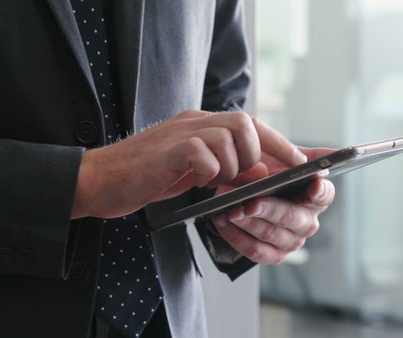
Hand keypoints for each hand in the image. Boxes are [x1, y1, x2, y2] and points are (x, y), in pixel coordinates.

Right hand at [71, 110, 306, 218]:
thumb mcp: (193, 172)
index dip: (278, 142)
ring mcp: (182, 131)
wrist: (101, 181)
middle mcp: (195, 122)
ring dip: (232, 165)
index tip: (302, 161)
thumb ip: (223, 168)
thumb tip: (259, 176)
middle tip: (255, 176)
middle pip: (245, 122)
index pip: (250, 124)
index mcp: (201, 125)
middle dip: (261, 151)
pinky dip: (210, 171)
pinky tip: (196, 181)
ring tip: (215, 181)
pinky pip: (206, 153)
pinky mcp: (170, 148)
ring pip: (232, 133)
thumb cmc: (148, 178)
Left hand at [212, 147, 336, 263]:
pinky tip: (222, 221)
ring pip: (270, 234)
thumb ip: (298, 153)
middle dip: (269, 209)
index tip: (313, 184)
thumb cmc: (265, 172)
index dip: (319, 191)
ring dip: (246, 222)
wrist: (241, 191)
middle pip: (292, 218)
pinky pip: (255, 250)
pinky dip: (236, 236)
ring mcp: (291, 241)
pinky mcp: (273, 255)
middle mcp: (308, 221)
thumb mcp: (279, 156)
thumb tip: (331, 152)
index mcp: (316, 196)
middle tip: (249, 203)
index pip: (324, 194)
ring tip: (228, 209)